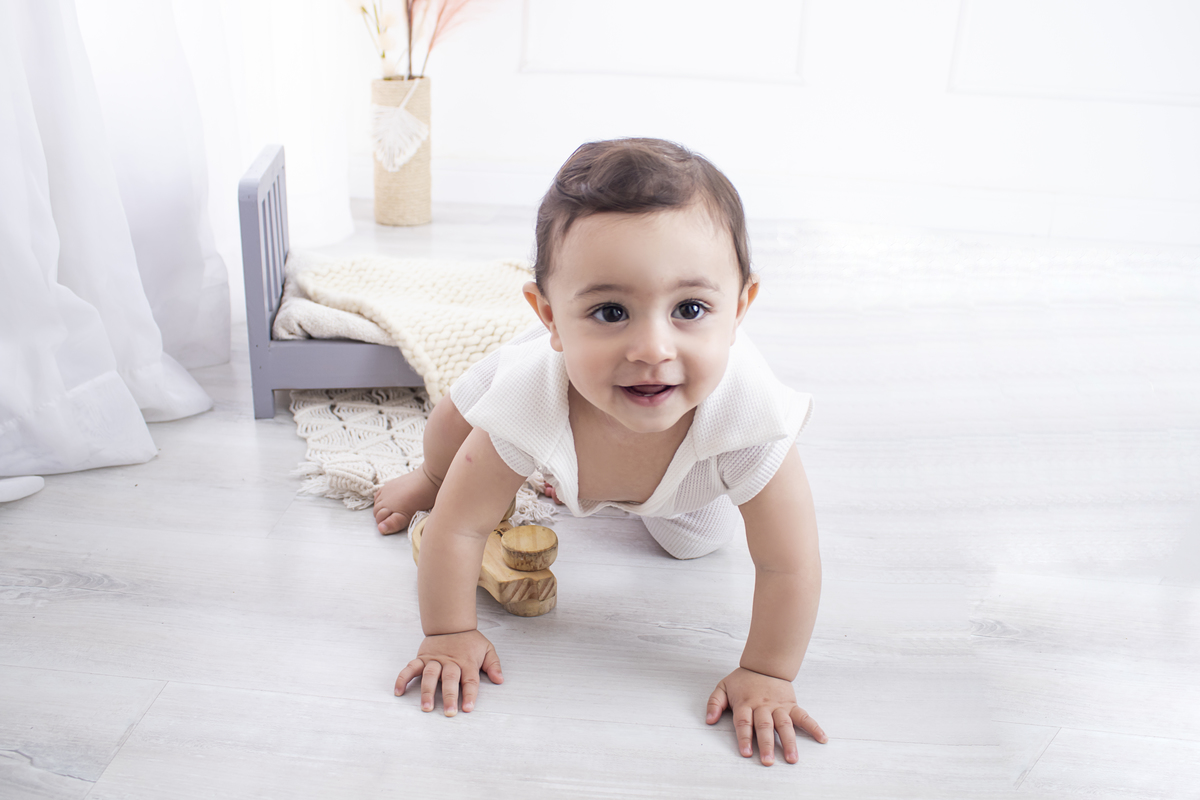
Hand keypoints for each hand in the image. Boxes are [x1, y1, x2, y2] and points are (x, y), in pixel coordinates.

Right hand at [373, 466, 439, 534]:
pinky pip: (379, 494)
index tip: (393, 525)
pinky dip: (380, 501)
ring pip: (377, 504)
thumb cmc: (423, 498)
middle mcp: (384, 498)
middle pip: (376, 512)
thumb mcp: (409, 515)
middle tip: (394, 520)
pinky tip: (388, 502)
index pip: (379, 520)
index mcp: (389, 507)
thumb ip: (394, 522)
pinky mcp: (389, 484)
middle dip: (382, 518)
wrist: (429, 478)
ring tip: (392, 512)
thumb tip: (380, 529)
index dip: (385, 525)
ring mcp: (386, 490)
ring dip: (381, 509)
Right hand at [394, 630, 502, 715]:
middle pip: (450, 680)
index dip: (469, 695)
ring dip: (427, 691)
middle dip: (449, 696)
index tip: (467, 709)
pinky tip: (398, 691)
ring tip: (426, 707)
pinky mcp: (422, 658)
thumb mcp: (487, 649)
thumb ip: (493, 664)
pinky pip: (410, 668)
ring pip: (430, 675)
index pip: (469, 681)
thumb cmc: (469, 641)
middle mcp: (450, 662)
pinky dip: (403, 678)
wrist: (451, 623)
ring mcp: (434, 660)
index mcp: (466, 662)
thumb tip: (499, 679)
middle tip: (449, 712)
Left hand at [706, 667, 826, 764]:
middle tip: (768, 761)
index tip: (746, 753)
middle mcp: (763, 706)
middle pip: (765, 726)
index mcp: (745, 703)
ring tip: (792, 758)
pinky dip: (814, 727)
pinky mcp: (791, 705)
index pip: (744, 722)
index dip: (745, 738)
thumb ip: (714, 703)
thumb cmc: (743, 680)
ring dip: (789, 742)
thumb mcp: (723, 686)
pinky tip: (822, 738)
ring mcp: (779, 706)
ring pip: (784, 724)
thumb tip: (709, 720)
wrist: (765, 664)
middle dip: (767, 745)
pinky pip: (804, 716)